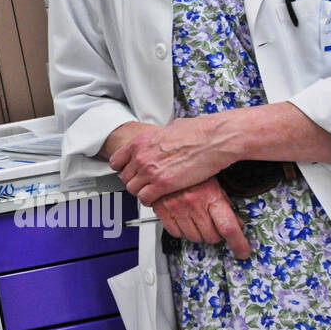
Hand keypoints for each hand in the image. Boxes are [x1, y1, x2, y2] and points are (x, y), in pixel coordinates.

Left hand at [110, 115, 231, 204]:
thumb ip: (159, 138)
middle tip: (143, 184)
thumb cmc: (198, 132)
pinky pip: (146, 198)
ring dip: (141, 192)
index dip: (123, 169)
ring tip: (150, 193)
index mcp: (141, 142)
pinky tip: (156, 199)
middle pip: (125, 177)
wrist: (213, 139)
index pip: (117, 161)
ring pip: (133, 189)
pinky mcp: (163, 184)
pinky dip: (150, 201)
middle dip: (134, 182)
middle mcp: (141, 156)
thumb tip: (162, 138)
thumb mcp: (170, 129)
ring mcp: (150, 171)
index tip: (128, 172)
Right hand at [152, 177, 249, 258]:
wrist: (165, 157)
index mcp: (210, 196)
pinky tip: (183, 218)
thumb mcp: (214, 182)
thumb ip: (224, 204)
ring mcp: (176, 208)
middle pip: (212, 237)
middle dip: (215, 234)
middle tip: (214, 224)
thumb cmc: (192, 168)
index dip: (238, 244)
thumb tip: (237, 224)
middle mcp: (193, 203)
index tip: (242, 251)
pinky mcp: (162, 210)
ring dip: (198, 233)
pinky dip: (181, 230)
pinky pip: (175, 233)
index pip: (228, 228)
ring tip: (197, 218)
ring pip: (194, 238)